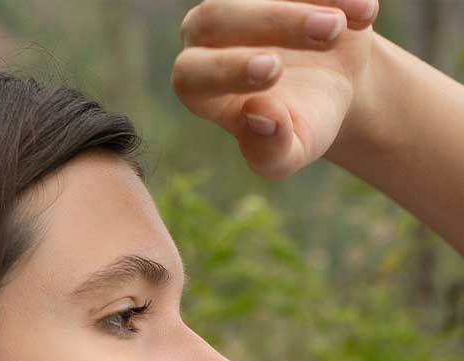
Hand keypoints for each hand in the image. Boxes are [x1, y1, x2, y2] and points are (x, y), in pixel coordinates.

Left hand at [171, 0, 379, 178]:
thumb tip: (258, 118)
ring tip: (342, 28)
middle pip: (217, 16)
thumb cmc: (303, 123)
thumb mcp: (292, 151)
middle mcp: (207, 37)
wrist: (334, 83)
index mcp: (200, 88)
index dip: (226, 68)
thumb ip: (270, 149)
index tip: (273, 69)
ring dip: (301, 3)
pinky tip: (364, 13)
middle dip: (272, 21)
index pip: (191, 73)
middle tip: (326, 34)